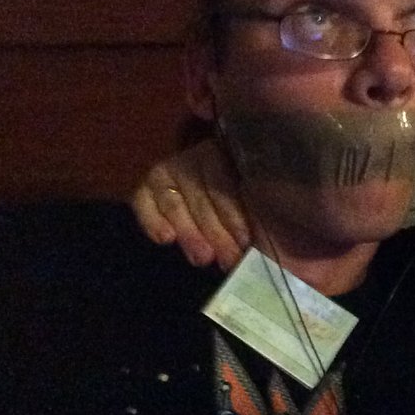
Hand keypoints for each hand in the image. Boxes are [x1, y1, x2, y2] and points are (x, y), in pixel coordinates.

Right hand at [131, 139, 249, 269]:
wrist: (207, 197)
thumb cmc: (244, 204)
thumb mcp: (255, 200)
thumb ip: (260, 212)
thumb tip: (272, 240)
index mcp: (227, 155)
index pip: (226, 183)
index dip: (235, 214)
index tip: (245, 242)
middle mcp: (196, 156)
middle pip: (201, 195)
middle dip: (216, 231)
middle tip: (228, 260)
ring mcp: (169, 169)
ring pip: (175, 201)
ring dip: (189, 232)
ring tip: (202, 259)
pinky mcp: (146, 186)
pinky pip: (142, 202)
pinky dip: (151, 220)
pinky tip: (164, 240)